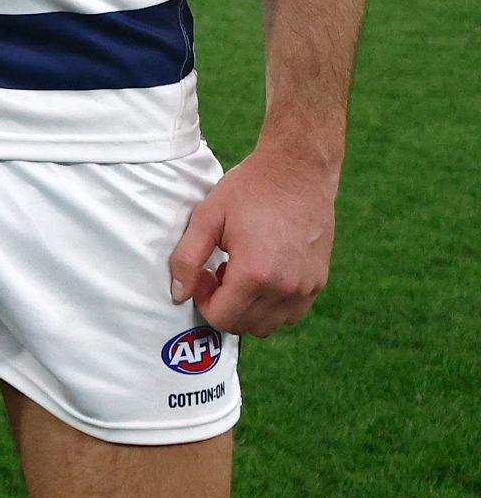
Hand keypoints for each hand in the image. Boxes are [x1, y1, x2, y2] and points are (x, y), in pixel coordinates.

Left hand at [167, 138, 338, 337]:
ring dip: (248, 308)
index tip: (202, 275)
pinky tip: (262, 273)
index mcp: (254, 274)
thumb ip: (187, 259)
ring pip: (269, 325)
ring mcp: (306, 288)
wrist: (297, 171)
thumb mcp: (207, 217)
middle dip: (223, 305)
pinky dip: (272, 305)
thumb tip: (178, 294)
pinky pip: (291, 314)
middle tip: (218, 271)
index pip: (221, 318)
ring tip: (240, 272)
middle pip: (244, 326)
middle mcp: (285, 289)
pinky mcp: (319, 282)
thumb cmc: (249, 190)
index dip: (203, 301)